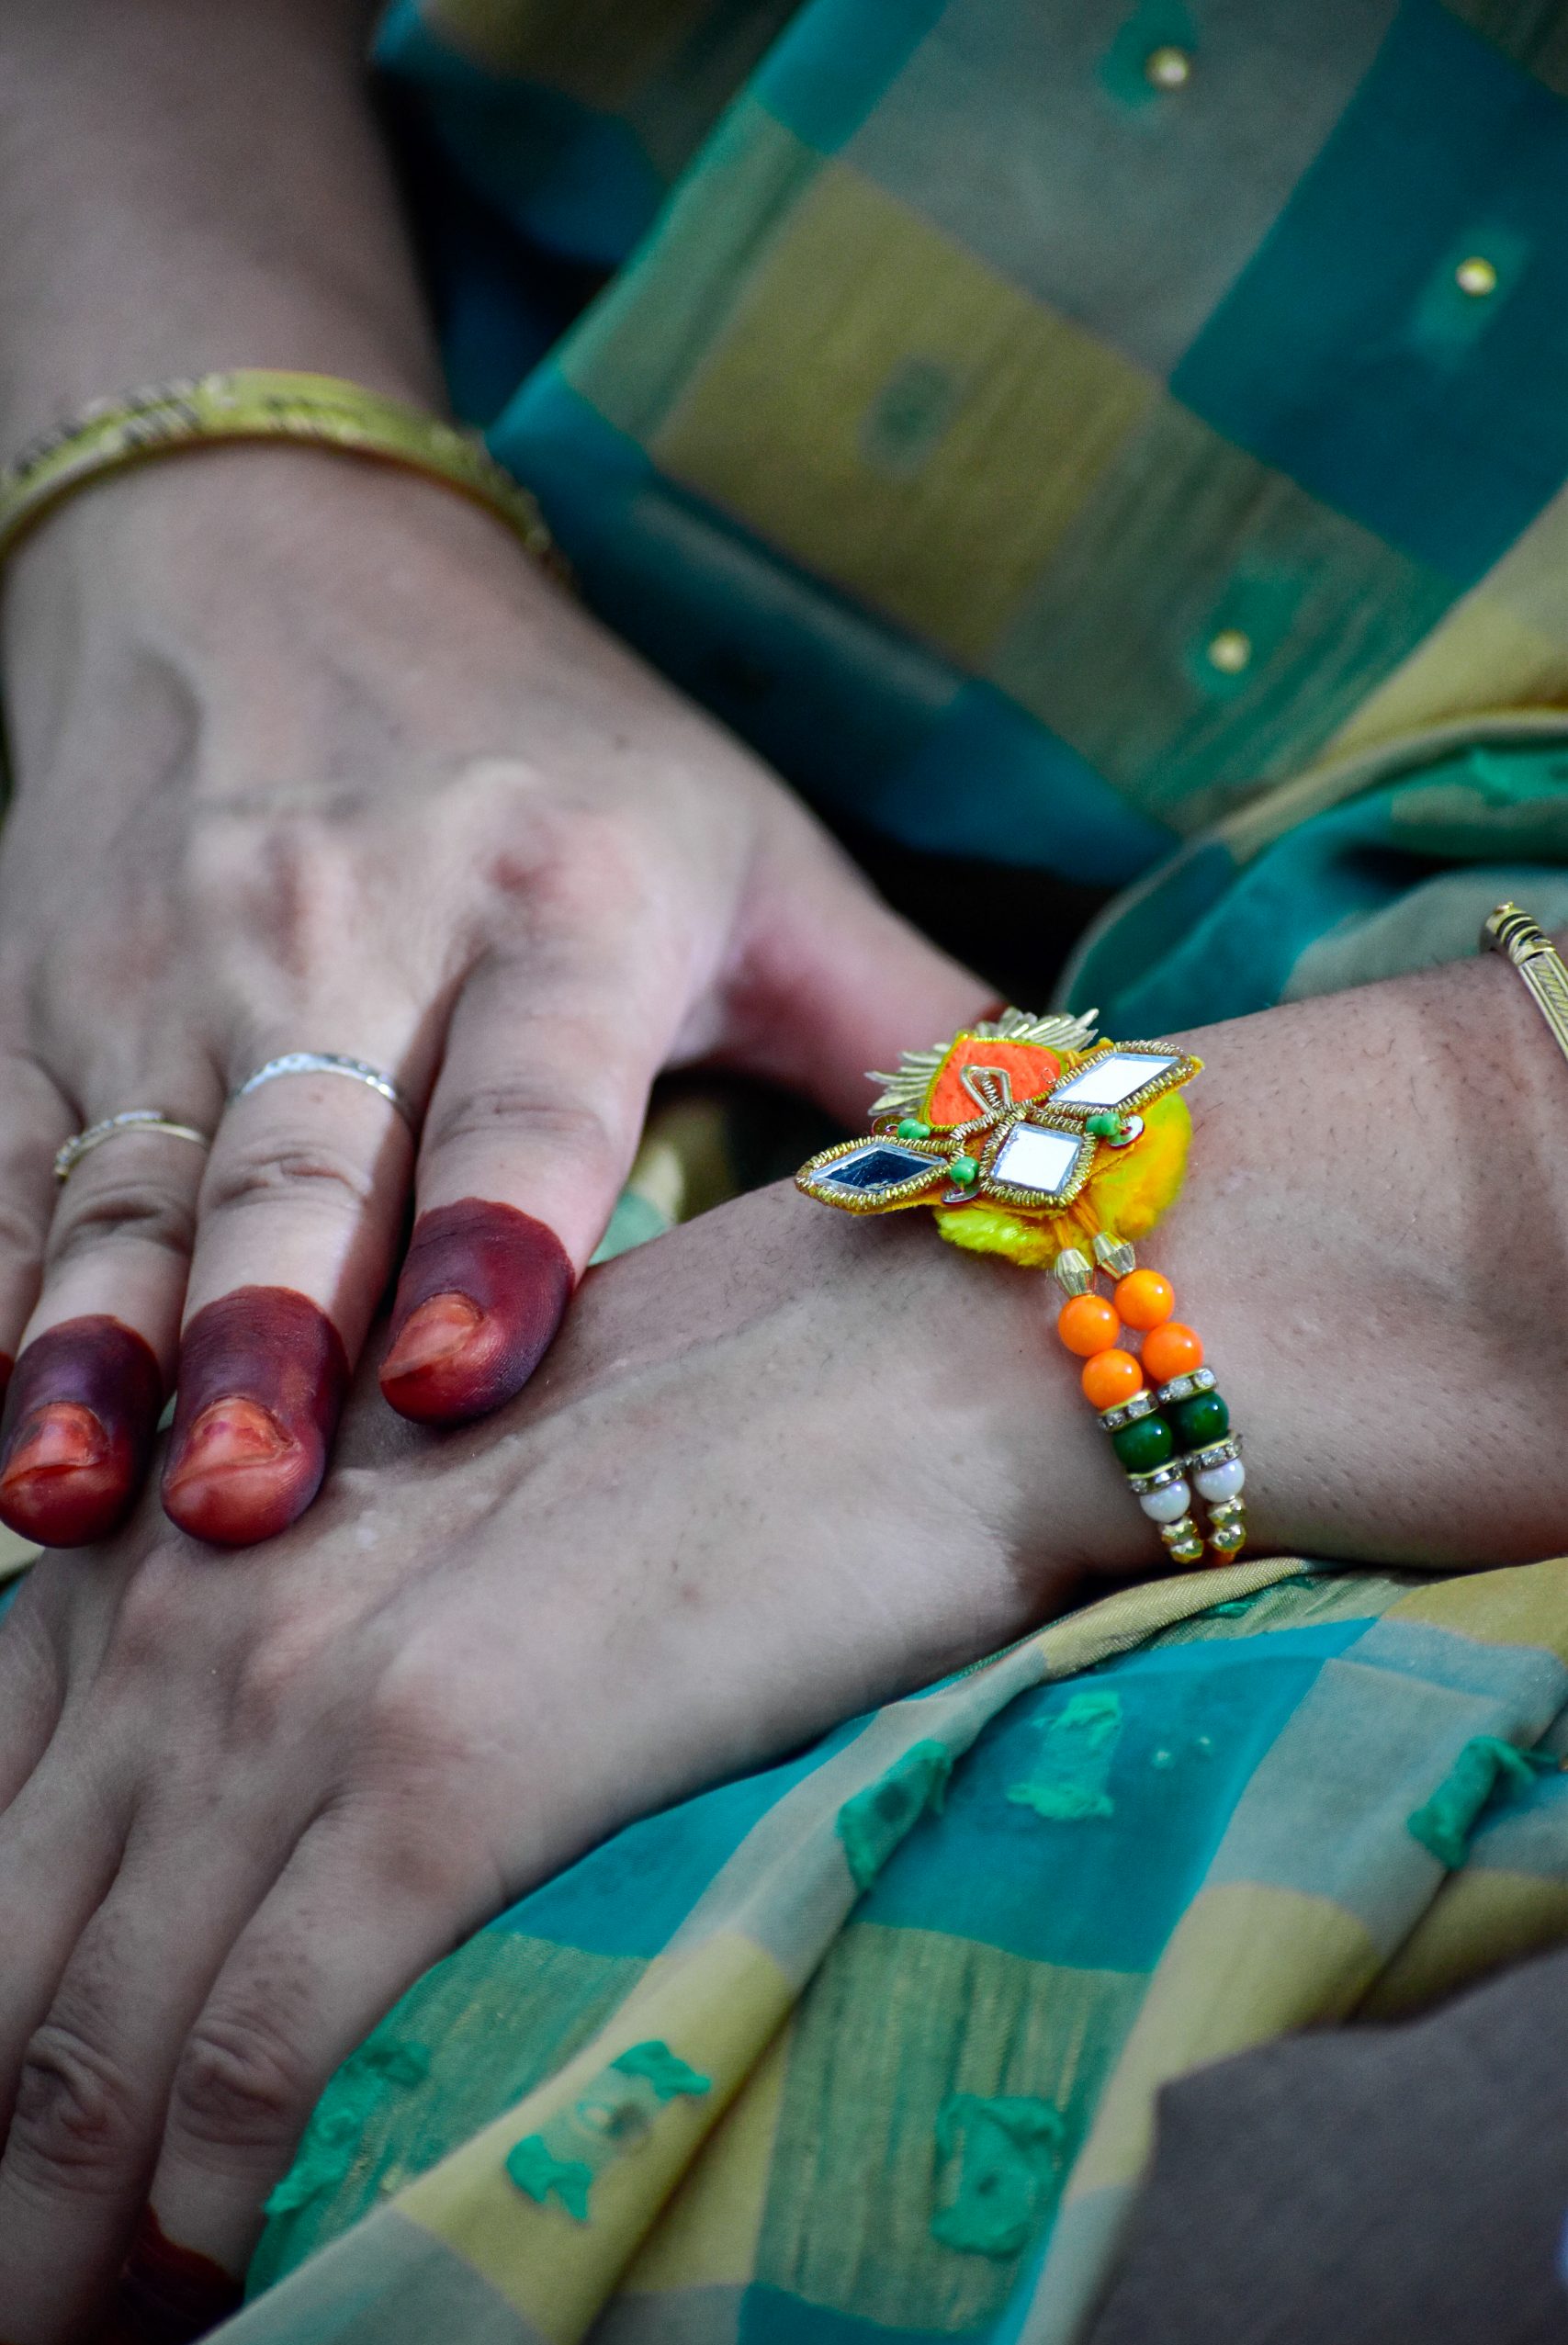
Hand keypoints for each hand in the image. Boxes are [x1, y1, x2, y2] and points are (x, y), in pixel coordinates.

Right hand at [0, 450, 984, 1548]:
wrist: (267, 553)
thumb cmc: (558, 745)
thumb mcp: (755, 852)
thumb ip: (914, 1030)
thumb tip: (1118, 1191)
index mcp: (563, 900)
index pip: (529, 1088)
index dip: (499, 1230)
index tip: (458, 1377)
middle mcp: (352, 922)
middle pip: (307, 1155)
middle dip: (270, 1328)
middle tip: (244, 1506)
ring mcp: (168, 962)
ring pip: (134, 1177)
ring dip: (98, 1339)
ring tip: (72, 1498)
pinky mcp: (30, 988)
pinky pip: (5, 1158)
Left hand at [0, 1176, 1095, 2343]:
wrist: (918, 1361)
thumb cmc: (710, 1426)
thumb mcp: (437, 1506)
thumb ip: (301, 1623)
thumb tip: (243, 1832)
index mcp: (174, 1530)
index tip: (8, 2124)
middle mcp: (189, 1602)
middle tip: (9, 2294)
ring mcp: (307, 1682)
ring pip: (90, 2030)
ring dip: (53, 2227)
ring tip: (68, 2340)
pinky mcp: (446, 1769)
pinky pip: (257, 2043)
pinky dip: (202, 2195)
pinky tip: (204, 2281)